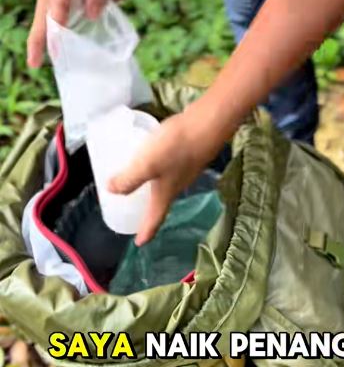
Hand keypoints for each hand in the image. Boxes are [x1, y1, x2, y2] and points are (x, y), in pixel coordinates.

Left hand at [107, 111, 223, 245]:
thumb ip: (128, 179)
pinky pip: (170, 168)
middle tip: (134, 211)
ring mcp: (187, 169)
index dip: (147, 232)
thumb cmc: (178, 146)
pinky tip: (155, 157)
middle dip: (149, 210)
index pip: (156, 218)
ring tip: (140, 183)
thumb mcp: (147, 164)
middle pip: (162, 202)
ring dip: (153, 188)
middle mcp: (178, 184)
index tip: (139, 243)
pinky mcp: (190, 153)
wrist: (210, 123)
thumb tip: (111, 190)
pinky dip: (159, 170)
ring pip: (167, 184)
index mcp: (167, 192)